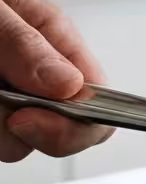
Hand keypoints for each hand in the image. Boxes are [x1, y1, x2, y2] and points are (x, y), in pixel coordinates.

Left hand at [0, 0, 111, 160]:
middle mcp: (35, 73)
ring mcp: (6, 97)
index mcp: (53, 39)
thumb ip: (23, 41)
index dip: (76, 122)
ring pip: (11, 144)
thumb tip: (68, 85)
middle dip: (16, 127)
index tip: (26, 119)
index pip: (98, 98)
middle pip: (57, 132)